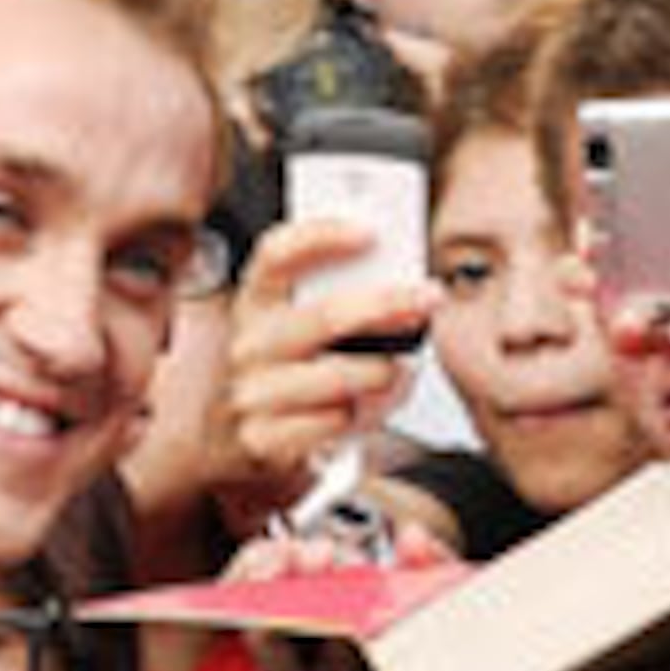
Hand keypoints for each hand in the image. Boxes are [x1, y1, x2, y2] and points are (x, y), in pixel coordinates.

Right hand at [222, 215, 437, 496]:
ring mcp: (252, 391)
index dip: (321, 236)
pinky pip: (332, 423)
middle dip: (385, 305)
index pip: (276, 253)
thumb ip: (340, 294)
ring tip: (396, 370)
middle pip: (324, 316)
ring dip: (381, 373)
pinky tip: (361, 409)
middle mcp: (249, 342)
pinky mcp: (263, 437)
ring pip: (337, 378)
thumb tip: (401, 281)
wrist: (242, 434)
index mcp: (256, 299)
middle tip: (427, 299)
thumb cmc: (291, 368)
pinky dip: (359, 417)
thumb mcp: (302, 319)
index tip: (370, 234)